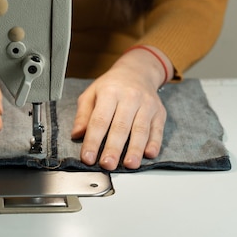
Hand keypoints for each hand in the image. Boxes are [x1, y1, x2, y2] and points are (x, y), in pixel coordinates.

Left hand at [71, 47, 169, 169]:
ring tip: (129, 164)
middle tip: (107, 164)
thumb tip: (77, 134)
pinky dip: (154, 143)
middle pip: (121, 127)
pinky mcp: (159, 112)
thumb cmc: (112, 86)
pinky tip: (149, 154)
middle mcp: (130, 97)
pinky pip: (157, 130)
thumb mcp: (92, 93)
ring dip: (135, 149)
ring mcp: (147, 105)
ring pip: (141, 129)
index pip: (99, 120)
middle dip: (114, 148)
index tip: (88, 157)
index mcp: (110, 92)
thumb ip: (83, 114)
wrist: (138, 71)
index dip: (93, 141)